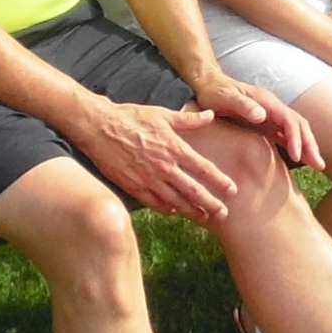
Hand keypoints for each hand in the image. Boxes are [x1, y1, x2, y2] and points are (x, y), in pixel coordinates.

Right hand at [75, 97, 237, 222]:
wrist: (100, 127)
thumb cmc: (131, 117)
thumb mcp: (163, 115)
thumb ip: (189, 120)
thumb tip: (210, 115)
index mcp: (175, 148)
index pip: (204, 169)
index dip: (219, 181)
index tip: (232, 191)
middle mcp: (165, 167)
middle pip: (193, 190)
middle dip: (210, 204)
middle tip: (223, 214)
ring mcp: (149, 179)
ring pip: (175, 201)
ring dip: (191, 210)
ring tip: (203, 217)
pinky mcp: (133, 186)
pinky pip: (154, 203)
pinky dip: (166, 209)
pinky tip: (174, 212)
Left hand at [193, 72, 324, 170]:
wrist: (208, 85)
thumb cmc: (214, 92)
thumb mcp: (225, 97)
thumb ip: (243, 105)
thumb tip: (262, 116)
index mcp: (267, 101)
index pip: (289, 120)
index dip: (295, 138)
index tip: (297, 156)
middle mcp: (273, 107)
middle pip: (299, 125)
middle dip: (310, 144)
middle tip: (319, 165)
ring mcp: (271, 115)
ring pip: (296, 130)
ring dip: (307, 146)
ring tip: (317, 165)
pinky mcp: (267, 123)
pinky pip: (286, 135)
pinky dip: (296, 146)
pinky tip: (300, 160)